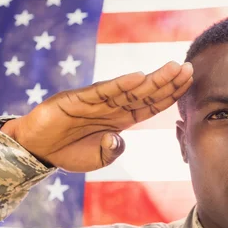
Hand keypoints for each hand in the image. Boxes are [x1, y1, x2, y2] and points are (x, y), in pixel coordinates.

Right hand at [1, 61, 192, 171]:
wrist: (37, 150)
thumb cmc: (70, 153)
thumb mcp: (99, 159)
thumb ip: (113, 151)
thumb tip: (117, 139)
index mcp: (121, 120)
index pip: (151, 105)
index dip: (170, 94)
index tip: (189, 82)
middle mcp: (112, 107)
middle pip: (146, 93)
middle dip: (169, 81)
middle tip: (190, 68)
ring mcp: (96, 101)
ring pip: (130, 89)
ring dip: (153, 79)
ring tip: (174, 68)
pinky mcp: (78, 99)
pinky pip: (103, 91)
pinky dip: (120, 84)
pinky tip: (139, 77)